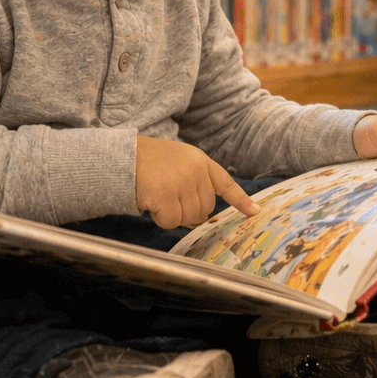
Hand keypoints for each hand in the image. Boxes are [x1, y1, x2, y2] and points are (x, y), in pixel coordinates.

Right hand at [135, 136, 260, 229]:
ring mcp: (181, 183)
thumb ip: (195, 180)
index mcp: (200, 161)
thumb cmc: (148, 161)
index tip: (255, 212)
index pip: (226, 183)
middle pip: (206, 209)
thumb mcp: (178, 161)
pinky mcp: (166, 196)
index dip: (241, 200)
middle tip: (169, 197)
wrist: (121, 156)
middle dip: (188, 210)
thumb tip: (202, 215)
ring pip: (189, 218)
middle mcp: (195, 171)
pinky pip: (172, 222)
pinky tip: (151, 203)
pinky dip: (161, 219)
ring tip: (158, 196)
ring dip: (173, 215)